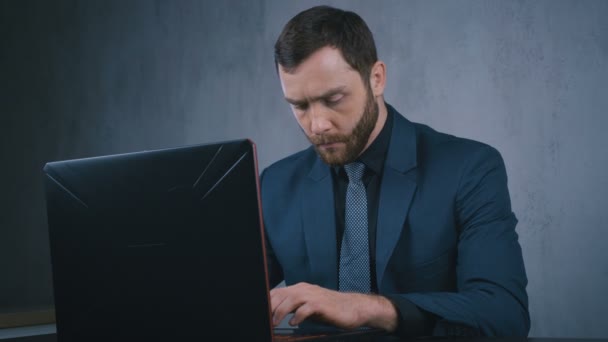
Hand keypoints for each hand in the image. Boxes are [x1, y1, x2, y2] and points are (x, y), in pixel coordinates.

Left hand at [270, 282, 397, 331]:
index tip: (262, 313)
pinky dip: (298, 316)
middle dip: (271, 307)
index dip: (268, 302)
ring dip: (280, 312)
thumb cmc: (330, 309)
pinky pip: (305, 309)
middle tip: (266, 320)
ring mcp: (313, 296)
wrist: (353, 308)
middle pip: (281, 295)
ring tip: (275, 323)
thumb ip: (294, 308)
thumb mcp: (308, 307)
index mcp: (300, 289)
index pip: (278, 292)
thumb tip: (277, 315)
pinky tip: (294, 323)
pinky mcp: (321, 304)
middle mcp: (305, 289)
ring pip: (291, 300)